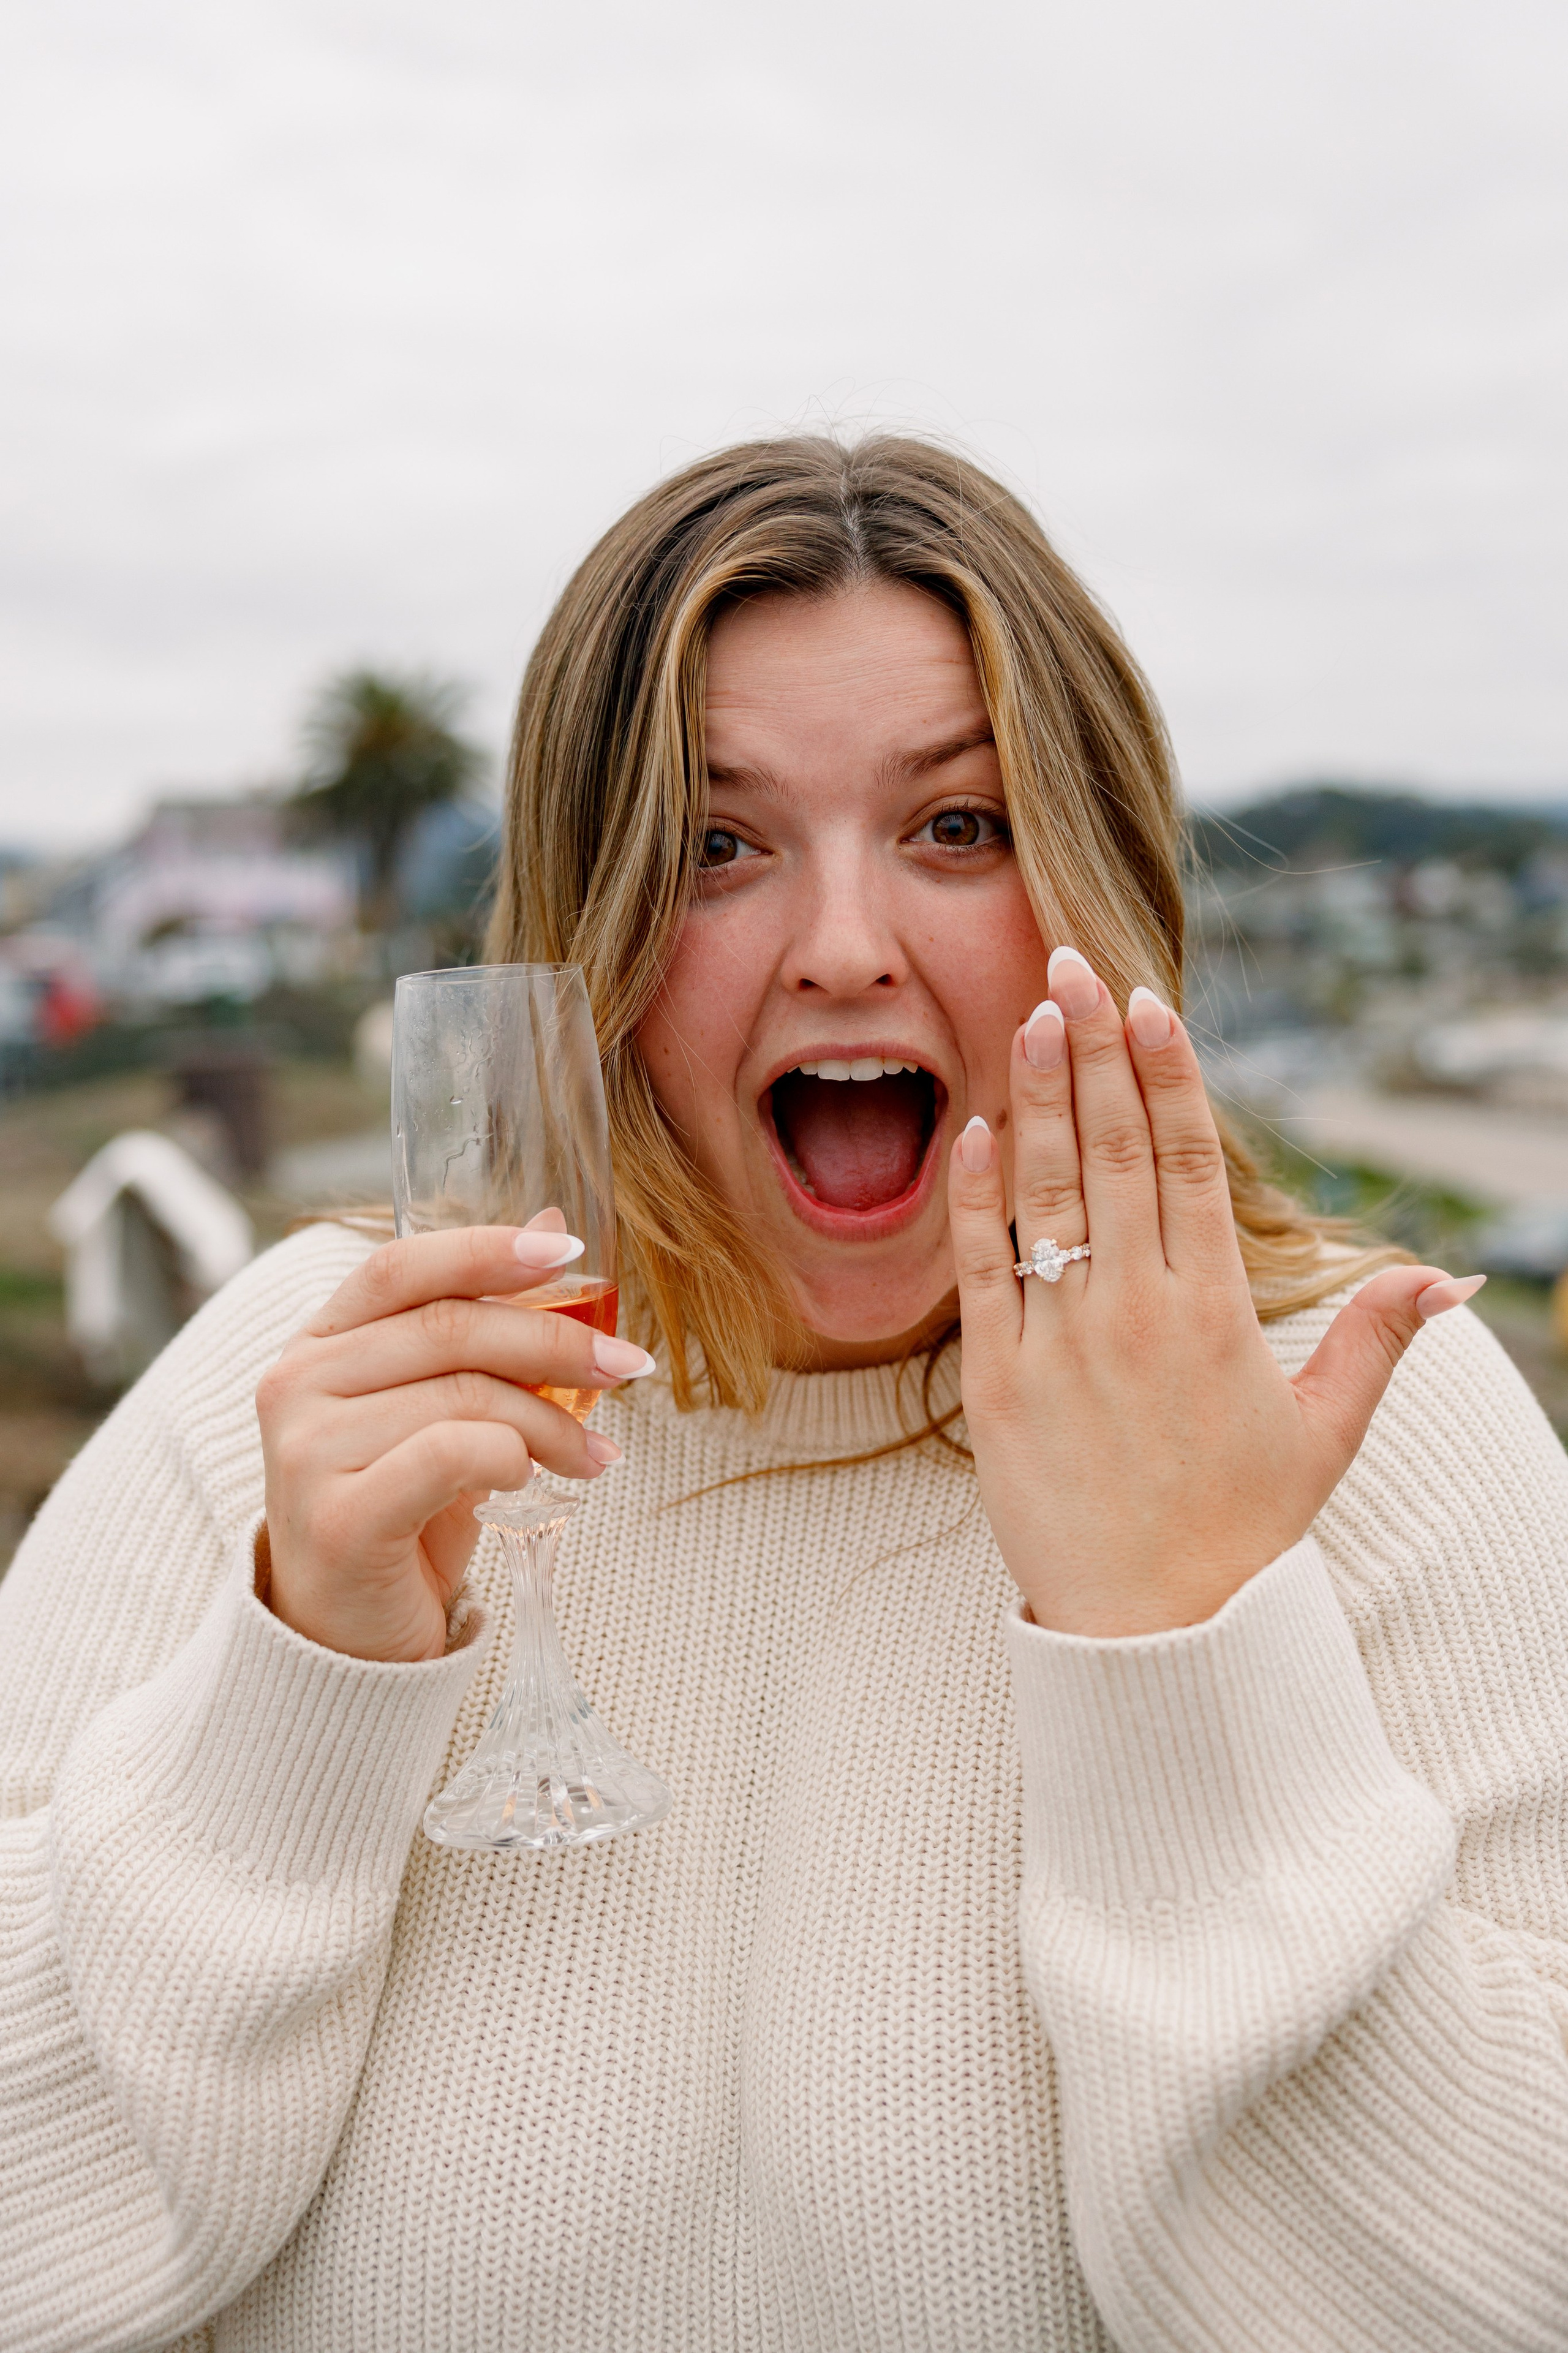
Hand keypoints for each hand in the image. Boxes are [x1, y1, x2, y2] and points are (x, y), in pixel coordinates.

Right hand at [255, 1223, 654, 1662]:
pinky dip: (511, 1459)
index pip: (400, 1266)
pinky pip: (451, 1455)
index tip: (572, 1252)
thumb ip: (485, 1326)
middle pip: (451, 1328)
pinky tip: (528, 1480)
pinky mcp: (338, 1518)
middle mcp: (296, 1384)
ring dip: (553, 1423)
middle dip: (557, 1343)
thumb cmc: (402, 1516)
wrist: (347, 1645)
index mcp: (318, 1344)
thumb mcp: (445, 1413)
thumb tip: (554, 1224)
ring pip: (465, 1396)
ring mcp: (307, 1451)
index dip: (487, 1249)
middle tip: (626, 1367)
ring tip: (594, 1456)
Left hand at [948, 948, 1483, 1637]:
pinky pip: (981, 1271)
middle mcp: (1139, 1312)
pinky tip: (976, 1129)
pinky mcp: (996, 1383)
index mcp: (1218, 1310)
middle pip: (1115, 1151)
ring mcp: (1063, 1343)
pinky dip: (977, 1198)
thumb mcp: (1325, 1434)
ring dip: (1039, 1098)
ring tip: (1031, 1016)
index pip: (1190, 1161)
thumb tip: (1449, 1281)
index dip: (1168, 1073)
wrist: (1157, 1632)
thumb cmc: (1243, 1530)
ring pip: (1048, 1195)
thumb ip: (1375, 1342)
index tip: (1149, 1001)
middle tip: (1072, 961)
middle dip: (1095, 1049)